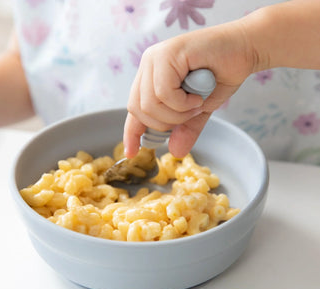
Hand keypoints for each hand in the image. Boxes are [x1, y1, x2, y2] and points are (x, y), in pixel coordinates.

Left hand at [124, 20, 255, 157]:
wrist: (245, 49)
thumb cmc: (221, 75)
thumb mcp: (199, 110)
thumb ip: (185, 128)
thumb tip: (175, 152)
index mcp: (151, 78)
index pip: (134, 109)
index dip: (131, 133)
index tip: (132, 153)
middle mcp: (148, 66)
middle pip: (138, 110)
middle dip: (165, 123)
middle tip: (190, 114)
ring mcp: (155, 57)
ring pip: (150, 104)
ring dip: (177, 113)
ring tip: (196, 103)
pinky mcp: (166, 53)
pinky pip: (163, 93)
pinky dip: (182, 103)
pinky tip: (197, 95)